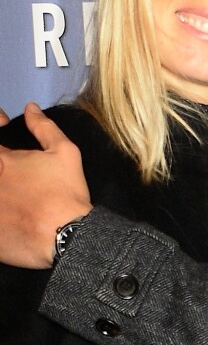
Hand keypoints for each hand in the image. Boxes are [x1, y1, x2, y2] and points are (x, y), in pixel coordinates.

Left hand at [0, 102, 92, 268]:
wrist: (64, 236)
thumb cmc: (65, 191)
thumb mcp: (64, 152)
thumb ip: (43, 127)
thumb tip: (30, 108)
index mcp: (3, 161)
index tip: (4, 128)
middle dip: (3, 164)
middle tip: (15, 167)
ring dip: (5, 187)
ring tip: (19, 191)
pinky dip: (4, 210)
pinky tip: (15, 212)